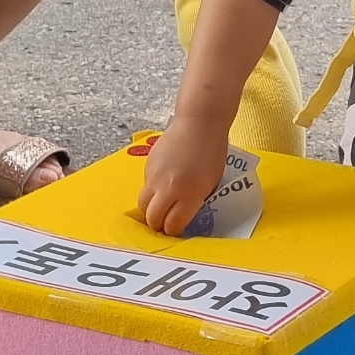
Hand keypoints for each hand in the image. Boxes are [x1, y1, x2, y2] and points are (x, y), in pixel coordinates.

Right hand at [138, 118, 229, 236]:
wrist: (199, 124)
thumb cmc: (213, 152)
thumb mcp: (212, 182)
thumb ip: (196, 201)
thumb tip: (185, 215)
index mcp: (190, 194)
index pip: (173, 224)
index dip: (174, 230)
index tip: (177, 229)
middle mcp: (169, 188)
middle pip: (152, 218)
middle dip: (158, 224)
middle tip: (165, 222)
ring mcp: (155, 177)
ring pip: (142, 204)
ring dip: (150, 209)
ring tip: (160, 206)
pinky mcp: (147, 166)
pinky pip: (145, 186)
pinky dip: (151, 191)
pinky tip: (163, 183)